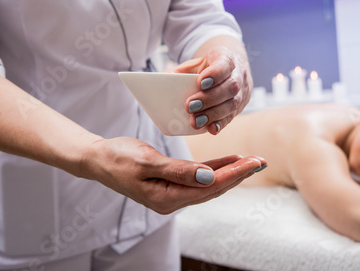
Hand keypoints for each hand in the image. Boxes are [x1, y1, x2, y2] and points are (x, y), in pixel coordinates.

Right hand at [80, 137, 265, 213]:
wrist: (98, 159)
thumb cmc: (118, 157)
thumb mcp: (147, 161)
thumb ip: (179, 171)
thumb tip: (210, 178)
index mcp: (166, 198)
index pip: (209, 187)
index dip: (234, 174)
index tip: (254, 162)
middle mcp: (171, 201)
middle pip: (213, 188)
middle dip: (238, 174)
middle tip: (261, 161)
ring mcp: (171, 194)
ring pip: (208, 184)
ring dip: (229, 172)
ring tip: (250, 161)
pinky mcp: (170, 184)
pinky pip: (198, 178)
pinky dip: (213, 169)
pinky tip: (227, 161)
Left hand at [172, 45, 251, 134]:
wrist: (228, 72)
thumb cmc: (205, 68)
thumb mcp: (192, 64)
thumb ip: (177, 72)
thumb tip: (159, 82)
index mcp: (225, 58)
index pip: (225, 63)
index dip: (215, 73)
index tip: (200, 82)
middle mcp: (238, 75)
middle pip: (230, 87)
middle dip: (209, 98)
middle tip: (189, 106)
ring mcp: (241, 92)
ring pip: (232, 104)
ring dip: (212, 114)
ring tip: (195, 121)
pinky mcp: (238, 108)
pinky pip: (232, 117)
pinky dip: (220, 123)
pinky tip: (210, 129)